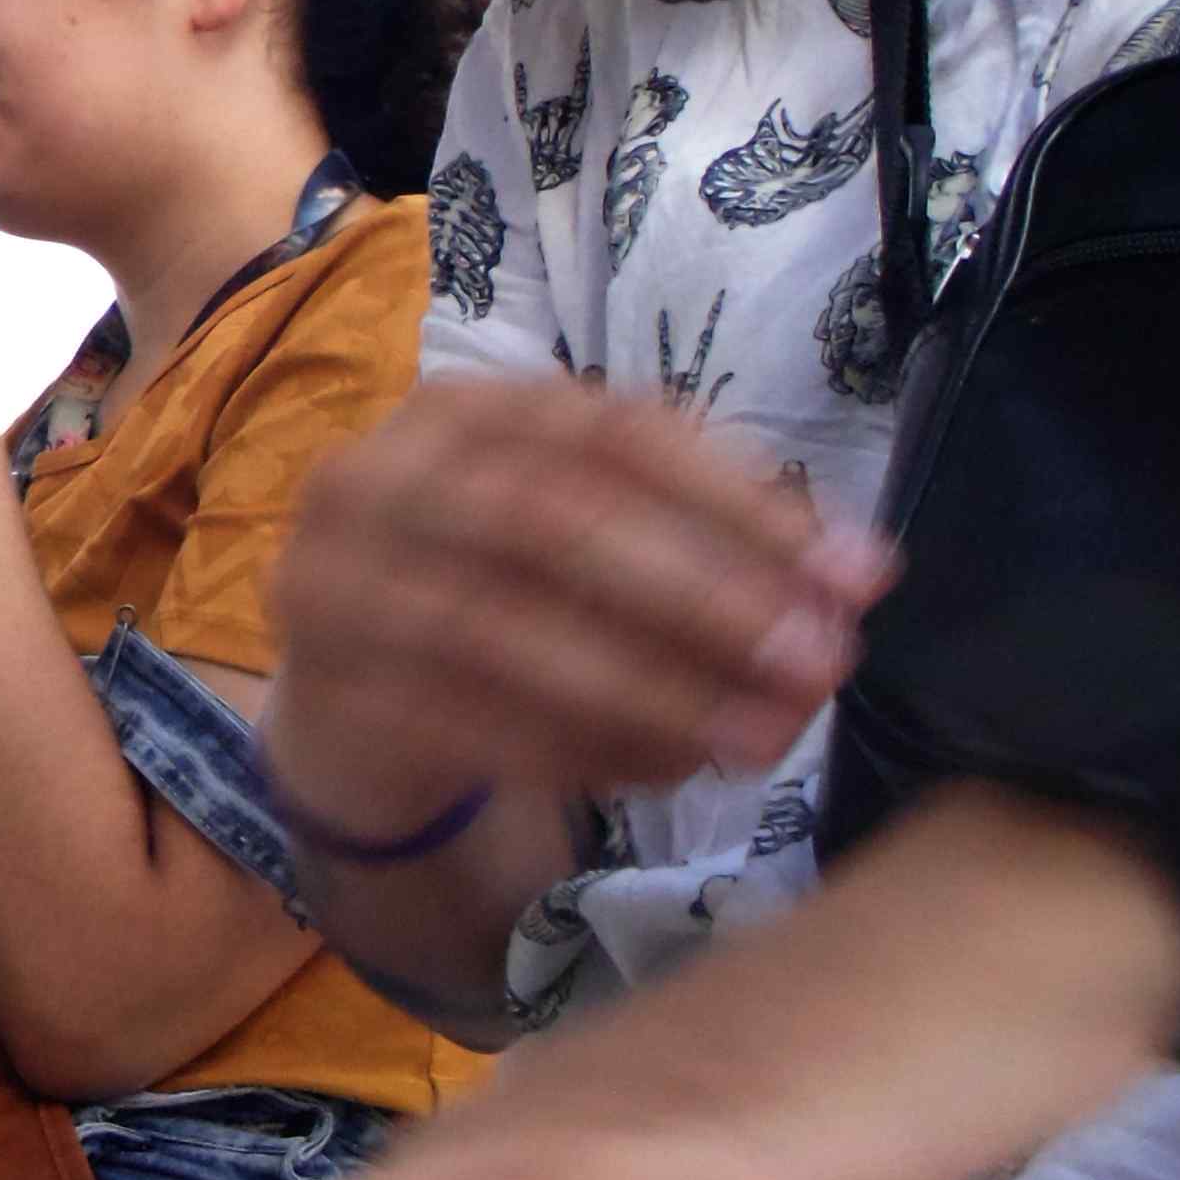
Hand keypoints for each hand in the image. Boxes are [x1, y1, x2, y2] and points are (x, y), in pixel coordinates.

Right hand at [265, 370, 890, 835]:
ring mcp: (334, 585)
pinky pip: (466, 726)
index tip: (852, 574)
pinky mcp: (327, 692)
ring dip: (651, 690)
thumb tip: (850, 577)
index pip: (612, 432)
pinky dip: (579, 751)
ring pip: (503, 631)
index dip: (739, 500)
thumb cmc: (494, 592)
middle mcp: (378, 477)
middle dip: (702, 595)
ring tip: (760, 737)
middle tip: (817, 662)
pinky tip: (671, 770)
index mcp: (461, 409)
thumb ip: (699, 538)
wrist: (343, 698)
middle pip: (549, 521)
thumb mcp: (580, 531)